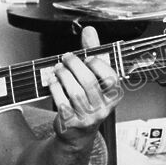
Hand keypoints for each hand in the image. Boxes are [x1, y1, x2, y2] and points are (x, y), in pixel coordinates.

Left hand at [49, 27, 122, 146]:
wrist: (76, 134)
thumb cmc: (87, 102)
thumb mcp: (94, 79)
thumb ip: (93, 54)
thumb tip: (89, 30)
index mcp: (113, 96)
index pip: (111, 77)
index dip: (98, 65)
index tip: (87, 58)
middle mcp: (102, 109)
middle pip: (89, 82)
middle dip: (75, 66)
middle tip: (66, 57)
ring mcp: (87, 117)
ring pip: (74, 92)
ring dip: (63, 76)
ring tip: (57, 68)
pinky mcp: (71, 123)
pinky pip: (62, 102)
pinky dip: (55, 88)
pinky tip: (52, 81)